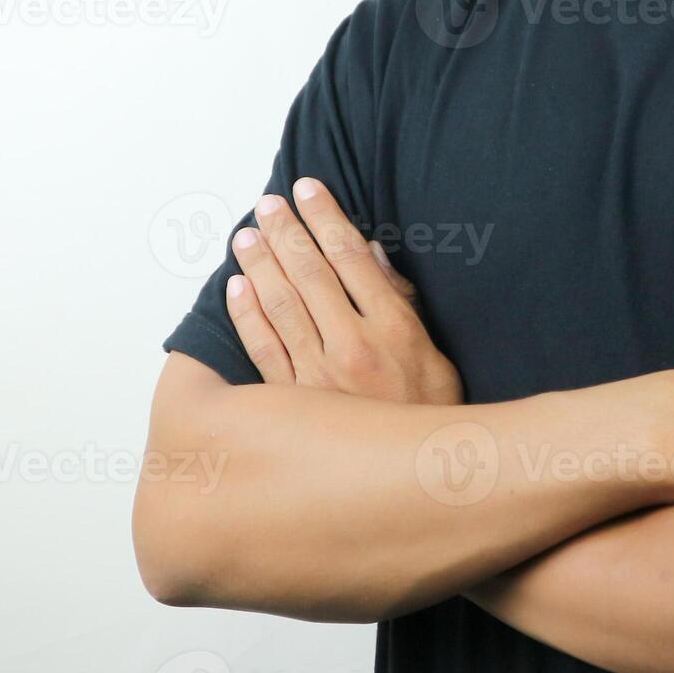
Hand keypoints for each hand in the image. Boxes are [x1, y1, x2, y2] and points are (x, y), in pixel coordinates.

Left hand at [223, 177, 461, 404]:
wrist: (422, 483)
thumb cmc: (432, 417)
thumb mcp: (436, 355)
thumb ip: (403, 303)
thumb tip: (370, 255)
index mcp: (394, 328)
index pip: (351, 257)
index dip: (325, 217)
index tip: (308, 189)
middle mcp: (354, 345)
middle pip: (310, 272)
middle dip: (285, 231)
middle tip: (267, 204)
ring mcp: (320, 376)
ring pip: (280, 305)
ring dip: (260, 264)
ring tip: (246, 236)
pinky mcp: (294, 404)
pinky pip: (263, 350)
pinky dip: (246, 316)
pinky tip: (237, 288)